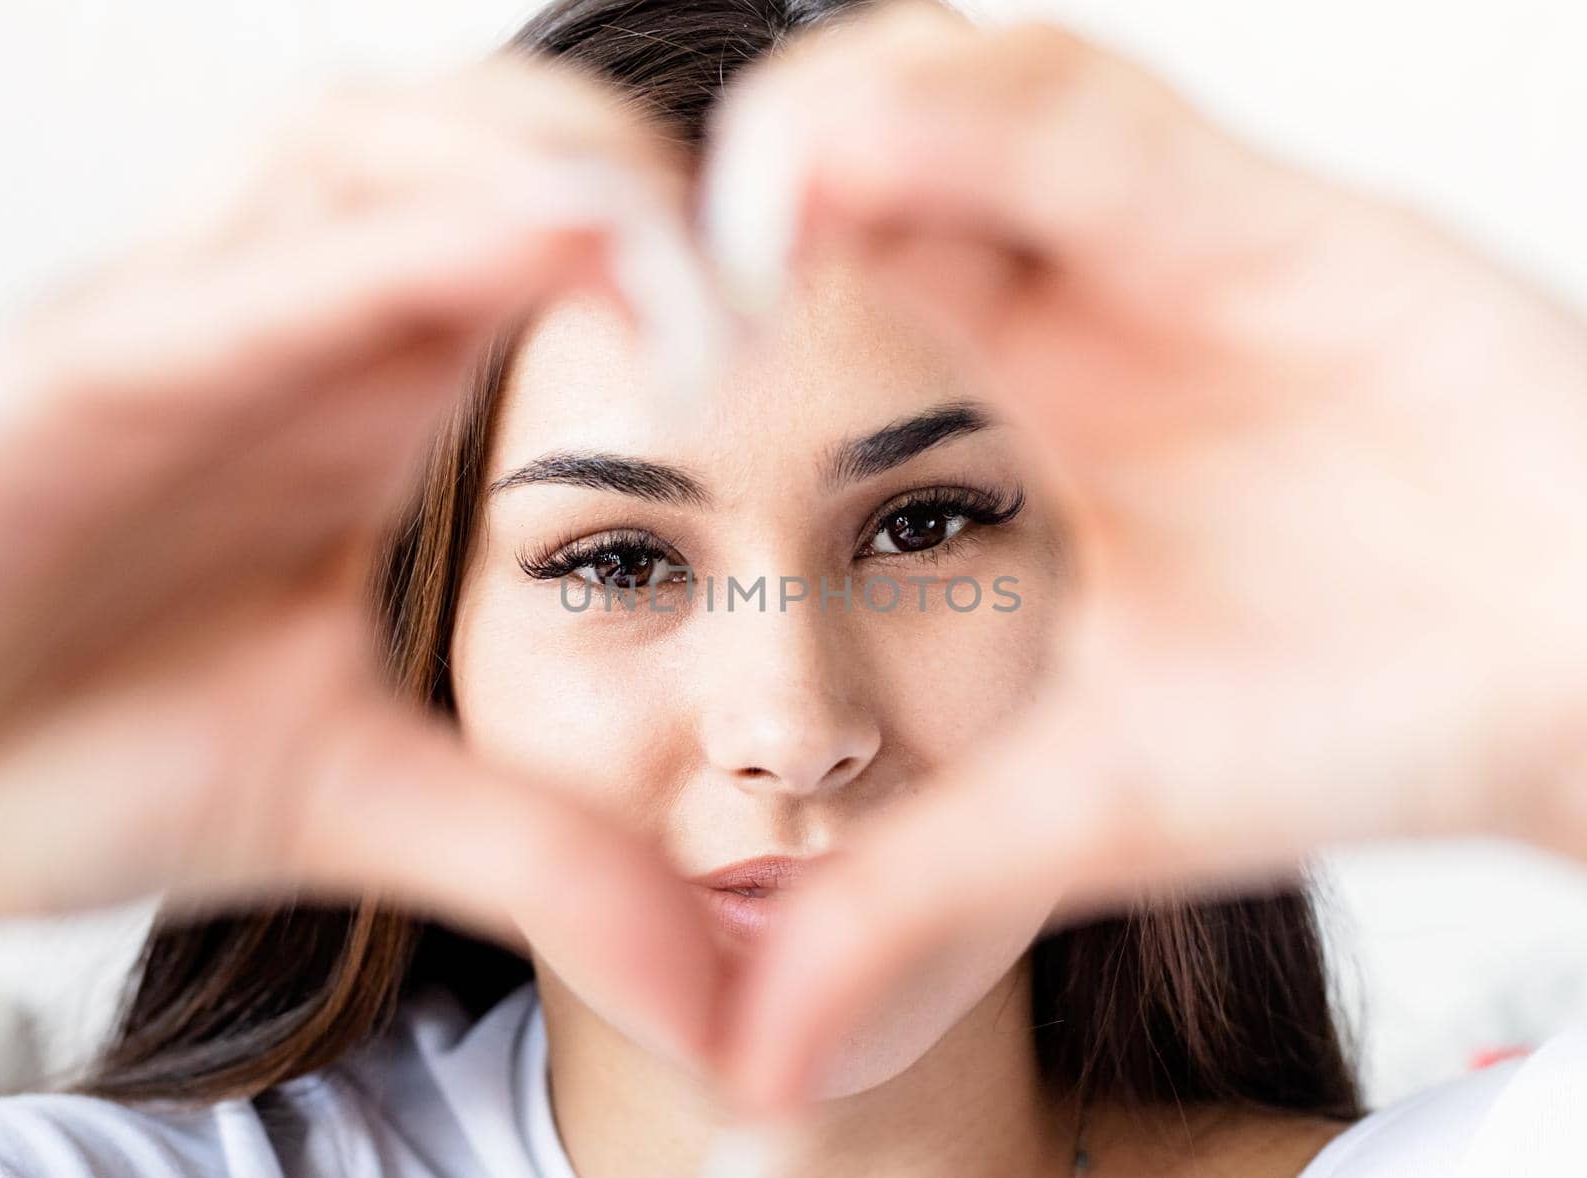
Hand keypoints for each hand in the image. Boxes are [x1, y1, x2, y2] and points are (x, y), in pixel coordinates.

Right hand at [0, 56, 725, 1069]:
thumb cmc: (88, 752)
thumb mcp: (365, 800)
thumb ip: (544, 862)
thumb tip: (720, 1003)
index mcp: (368, 388)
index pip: (543, 241)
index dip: (682, 249)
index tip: (804, 316)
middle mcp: (288, 327)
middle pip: (477, 144)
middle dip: (627, 161)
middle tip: (777, 245)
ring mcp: (183, 327)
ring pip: (367, 149)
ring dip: (533, 162)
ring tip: (678, 239)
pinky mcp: (81, 370)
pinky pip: (250, 274)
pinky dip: (392, 245)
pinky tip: (528, 240)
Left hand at [699, 0, 1586, 1111]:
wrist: (1573, 688)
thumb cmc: (1345, 733)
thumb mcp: (1086, 812)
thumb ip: (912, 902)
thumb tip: (753, 1066)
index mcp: (1013, 430)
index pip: (828, 305)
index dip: (721, 306)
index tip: (647, 354)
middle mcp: (1075, 320)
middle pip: (877, 169)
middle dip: (769, 181)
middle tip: (658, 236)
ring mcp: (1164, 249)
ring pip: (974, 101)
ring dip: (856, 118)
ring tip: (766, 184)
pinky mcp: (1270, 213)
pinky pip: (1100, 116)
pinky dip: (989, 110)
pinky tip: (883, 130)